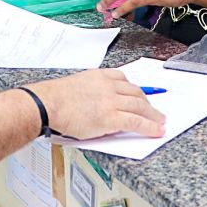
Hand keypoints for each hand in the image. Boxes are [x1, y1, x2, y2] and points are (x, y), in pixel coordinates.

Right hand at [24, 69, 165, 139]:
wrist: (47, 105)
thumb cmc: (54, 100)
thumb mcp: (76, 86)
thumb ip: (91, 91)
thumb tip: (98, 105)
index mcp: (99, 76)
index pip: (123, 79)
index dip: (134, 90)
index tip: (139, 94)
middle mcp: (109, 86)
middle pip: (136, 92)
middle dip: (147, 102)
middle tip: (154, 110)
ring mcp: (112, 101)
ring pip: (140, 106)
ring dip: (153, 115)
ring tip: (159, 121)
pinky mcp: (112, 117)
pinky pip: (137, 122)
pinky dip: (149, 127)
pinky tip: (156, 131)